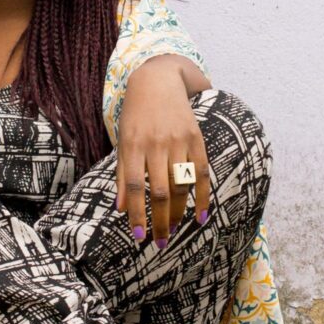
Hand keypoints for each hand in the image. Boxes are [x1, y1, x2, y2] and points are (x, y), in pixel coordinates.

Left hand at [116, 55, 210, 246]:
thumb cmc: (135, 116)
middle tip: (160, 243)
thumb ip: (122, 174)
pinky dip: (202, 196)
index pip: (135, 186)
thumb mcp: (122, 141)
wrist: (158, 80)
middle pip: (159, 191)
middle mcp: (156, 144)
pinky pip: (201, 173)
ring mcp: (178, 141)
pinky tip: (200, 217)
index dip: (137, 213)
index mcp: (133, 145)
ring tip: (174, 232)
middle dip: (160, 221)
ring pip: (180, 185)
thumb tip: (121, 209)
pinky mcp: (196, 138)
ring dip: (178, 213)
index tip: (137, 235)